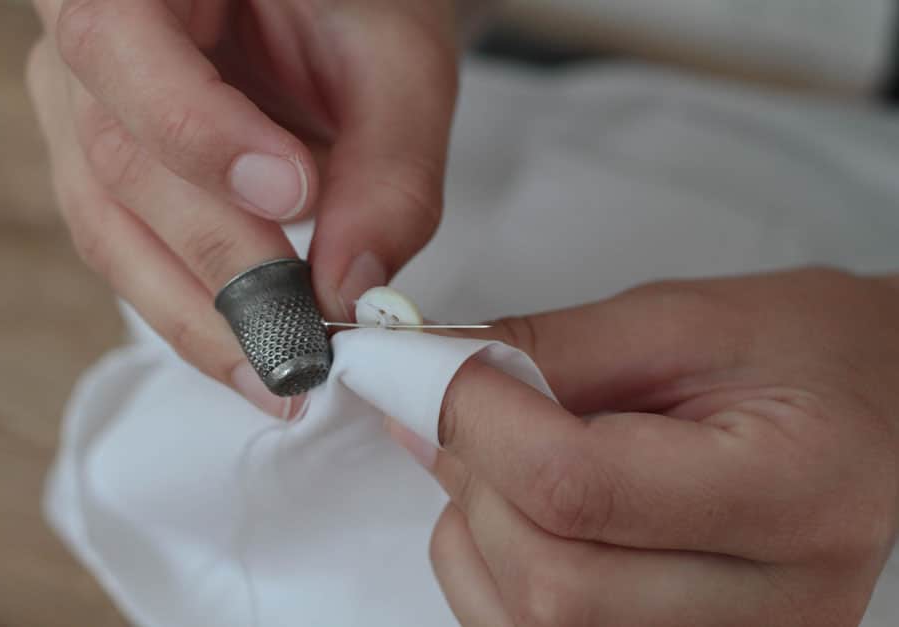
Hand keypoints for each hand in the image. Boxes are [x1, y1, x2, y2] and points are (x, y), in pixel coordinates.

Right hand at [26, 0, 460, 414]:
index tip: (292, 198)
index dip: (200, 134)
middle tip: (304, 341)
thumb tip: (350, 291)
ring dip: (203, 319)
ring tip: (283, 376)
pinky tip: (258, 354)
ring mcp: (86, 116)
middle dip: (220, 265)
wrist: (328, 9)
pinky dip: (200, 313)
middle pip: (119, 163)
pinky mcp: (113, 178)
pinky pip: (135, 256)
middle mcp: (86, 45)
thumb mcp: (396, 61)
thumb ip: (388, 167)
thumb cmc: (357, 11)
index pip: (122, 46)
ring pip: (113, 232)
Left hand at [389, 268, 898, 625]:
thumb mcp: (678, 322)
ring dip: (474, 533)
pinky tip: (519, 514)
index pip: (579, 488)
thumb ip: (545, 352)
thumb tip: (423, 381)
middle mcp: (777, 608)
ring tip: (502, 458)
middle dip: (471, 482)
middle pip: (550, 585)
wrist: (879, 410)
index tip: (421, 368)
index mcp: (792, 491)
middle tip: (459, 407)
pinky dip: (491, 577)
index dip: (475, 421)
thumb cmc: (799, 352)